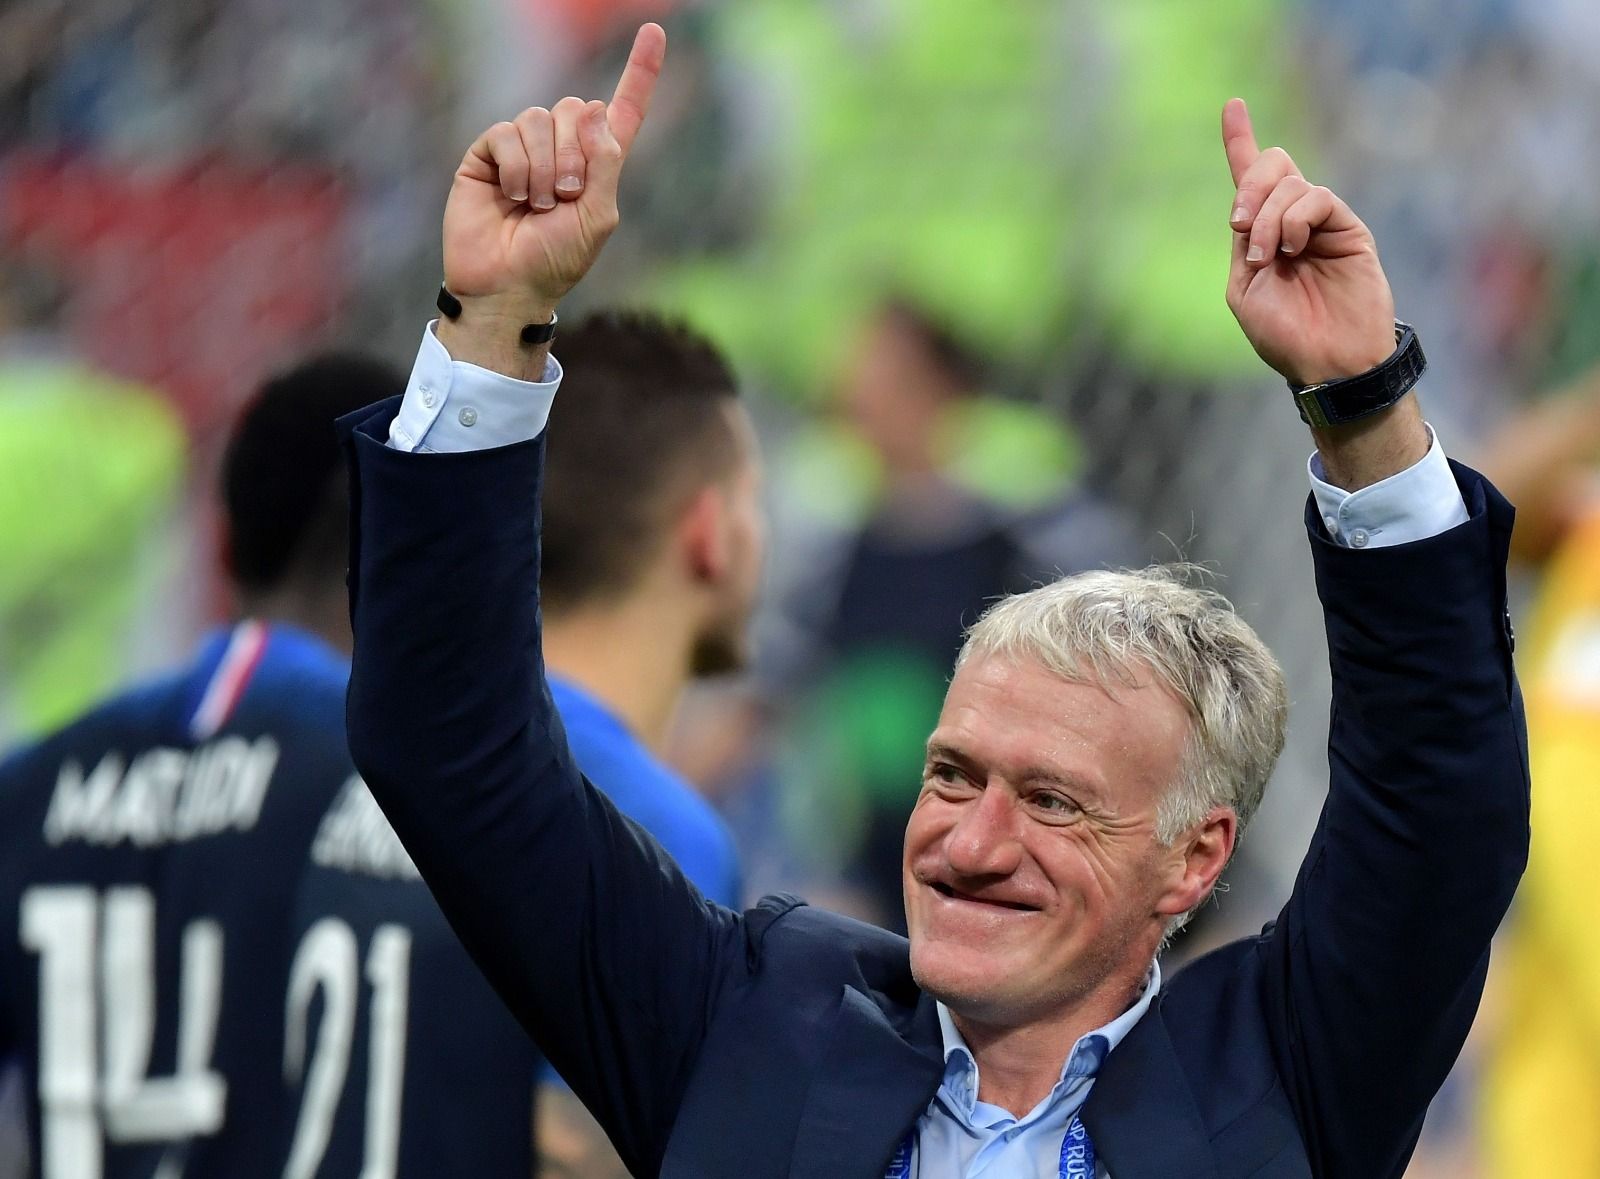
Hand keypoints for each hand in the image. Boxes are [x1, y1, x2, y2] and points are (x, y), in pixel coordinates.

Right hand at [442, 23, 665, 321]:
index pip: (623, 110)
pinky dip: (516, 168)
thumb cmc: (555, 261)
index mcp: (597, 164)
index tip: (654, 31)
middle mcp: (561, 148)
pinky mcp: (489, 153)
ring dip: (544, 166)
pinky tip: (511, 197)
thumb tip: (591, 108)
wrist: (508, 286)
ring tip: (535, 205)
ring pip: (540, 117)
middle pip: (575, 108)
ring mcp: (523, 148)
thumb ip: (605, 162)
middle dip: (575, 155)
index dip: (640, 72)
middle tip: (563, 198)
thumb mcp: (598, 216)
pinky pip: (508, 132)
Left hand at [1222, 99, 1394, 387]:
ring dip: (1269, 217)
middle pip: (1273, 165)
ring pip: (1291, 183)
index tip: (1233, 104)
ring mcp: (1321, 223)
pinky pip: (1318, 197)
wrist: (1326, 361)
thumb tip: (1251, 210)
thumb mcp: (1244, 291)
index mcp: (1261, 234)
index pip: (1250, 177)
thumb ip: (1244, 244)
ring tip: (1269, 256)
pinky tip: (1292, 247)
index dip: (1240, 140)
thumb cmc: (1284, 335)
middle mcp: (1292, 221)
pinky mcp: (1347, 228)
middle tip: (1239, 226)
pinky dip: (1295, 218)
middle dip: (1249, 186)